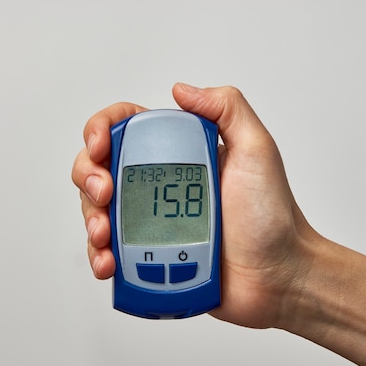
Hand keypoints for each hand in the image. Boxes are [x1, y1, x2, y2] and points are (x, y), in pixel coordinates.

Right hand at [72, 84, 319, 327]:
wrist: (278, 275)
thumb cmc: (272, 217)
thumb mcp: (257, 150)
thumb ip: (226, 108)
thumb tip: (181, 90)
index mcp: (177, 154)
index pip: (126, 128)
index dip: (100, 130)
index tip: (101, 147)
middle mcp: (157, 185)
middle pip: (99, 168)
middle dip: (87, 176)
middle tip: (105, 195)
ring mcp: (150, 223)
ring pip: (97, 210)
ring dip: (89, 219)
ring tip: (104, 235)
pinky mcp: (147, 257)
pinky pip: (109, 252)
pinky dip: (99, 256)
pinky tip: (108, 263)